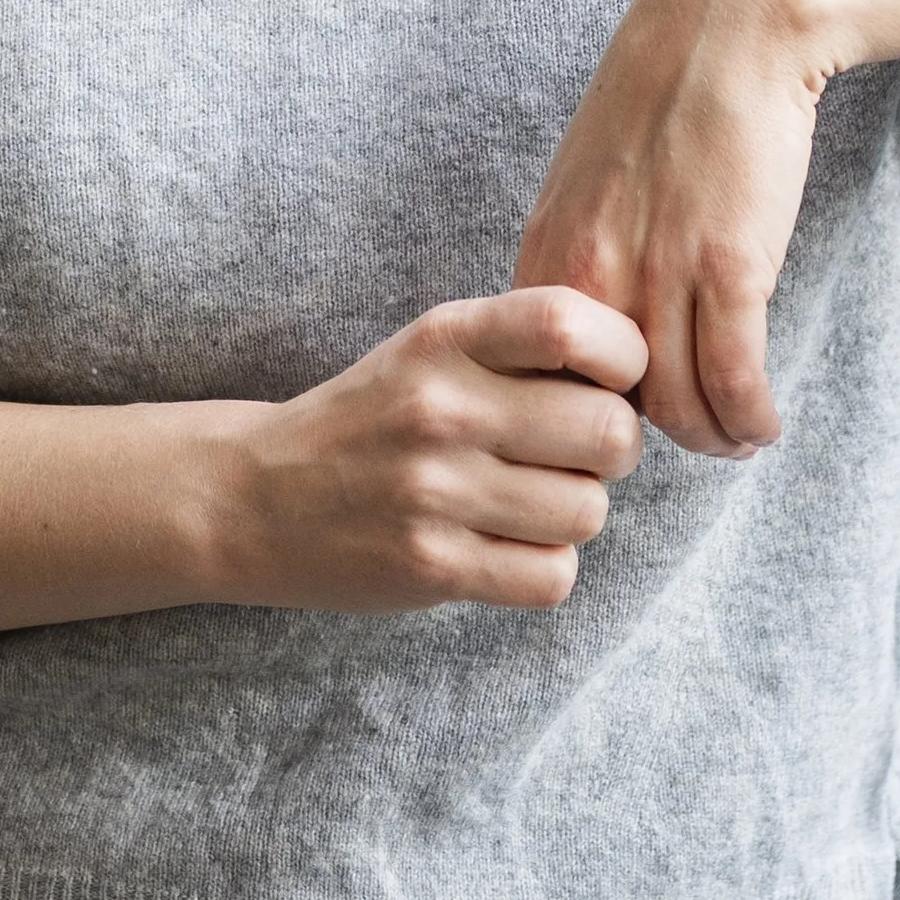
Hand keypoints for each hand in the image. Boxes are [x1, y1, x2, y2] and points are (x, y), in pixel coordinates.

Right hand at [218, 287, 647, 613]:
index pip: (574, 323)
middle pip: (609, 432)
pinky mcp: (431, 567)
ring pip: (588, 512)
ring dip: (573, 514)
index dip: (623, 355)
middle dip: (610, 450)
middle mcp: (442, 407)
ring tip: (526, 502)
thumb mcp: (433, 348)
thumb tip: (644, 374)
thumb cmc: (373, 416)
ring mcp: (434, 491)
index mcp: (448, 336)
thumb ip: (525, 345)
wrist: (254, 496)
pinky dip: (542, 569)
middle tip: (572, 455)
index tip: (611, 379)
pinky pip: (552, 577)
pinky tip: (503, 547)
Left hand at [513, 0, 899, 460]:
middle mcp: (591, 267)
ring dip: (711, 438)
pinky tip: (763, 421)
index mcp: (551, 243)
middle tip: (685, 437)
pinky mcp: (729, 267)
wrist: (732, 17)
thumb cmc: (673, 90)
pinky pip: (734, 381)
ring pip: (676, 407)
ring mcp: (657, 271)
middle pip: (606, 404)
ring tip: (736, 436)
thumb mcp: (597, 171)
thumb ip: (588, 246)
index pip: (546, 374)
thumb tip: (599, 322)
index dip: (586, 406)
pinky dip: (750, 418)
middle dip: (644, 436)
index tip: (624, 413)